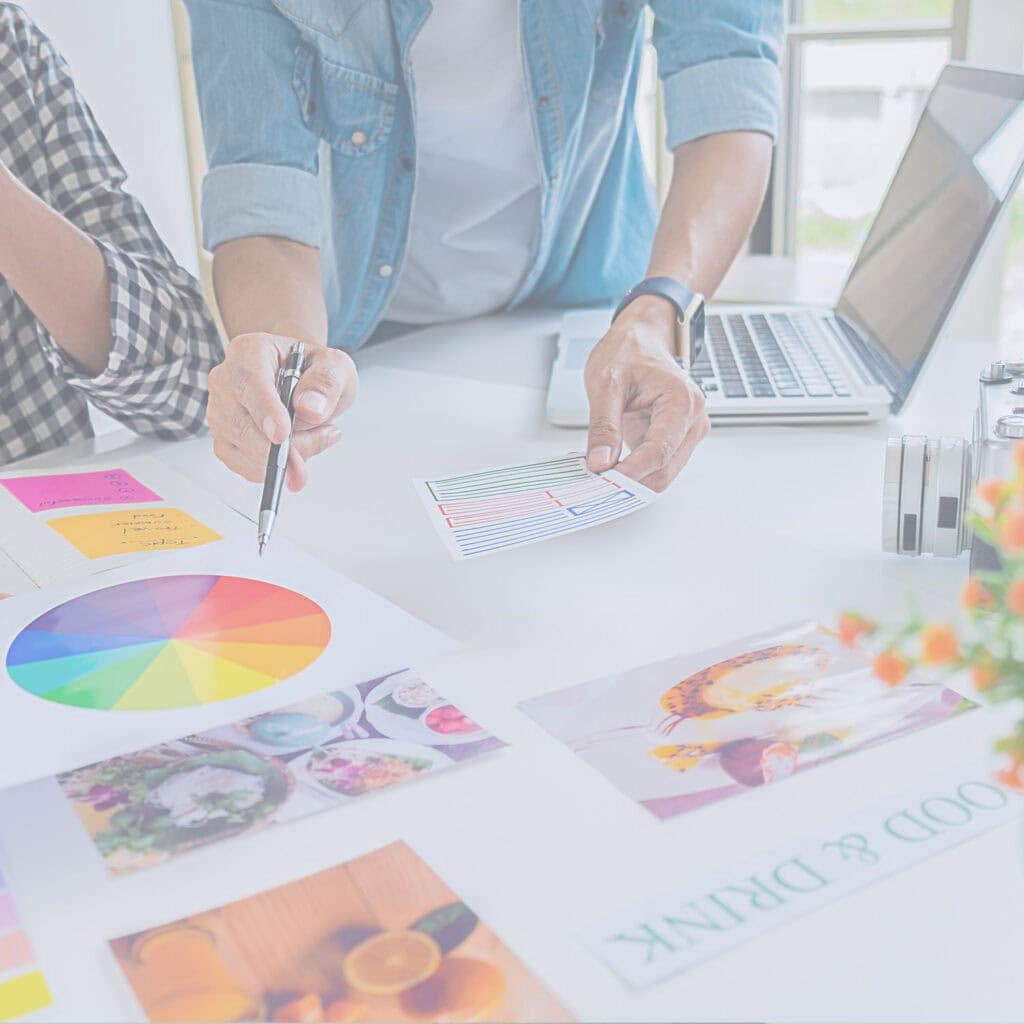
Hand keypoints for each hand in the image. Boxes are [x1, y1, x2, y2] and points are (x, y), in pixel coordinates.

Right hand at [206, 333, 357, 490]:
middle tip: (326, 438)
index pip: (249, 382)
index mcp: (249, 351)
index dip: (265, 410)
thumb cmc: (316, 371)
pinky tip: (299, 451)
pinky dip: (276, 468)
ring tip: (318, 435)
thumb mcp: (336, 366)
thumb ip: (326, 382)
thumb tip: (310, 409)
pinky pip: (247, 466)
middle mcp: (225, 380)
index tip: (282, 434)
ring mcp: (220, 413)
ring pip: (244, 449)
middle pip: (241, 423)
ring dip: (286, 456)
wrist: (305, 384)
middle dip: (283, 446)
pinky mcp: (225, 441)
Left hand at [584, 296, 709, 491]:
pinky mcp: (678, 439)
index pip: (658, 453)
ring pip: (662, 473)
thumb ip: (603, 426)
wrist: (641, 339)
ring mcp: (689, 431)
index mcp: (682, 401)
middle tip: (595, 481)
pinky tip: (614, 463)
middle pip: (663, 470)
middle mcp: (694, 419)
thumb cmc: (629, 352)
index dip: (629, 473)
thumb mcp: (605, 384)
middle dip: (630, 480)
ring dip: (633, 479)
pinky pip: (659, 466)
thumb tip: (600, 462)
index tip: (602, 482)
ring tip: (602, 469)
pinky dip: (636, 471)